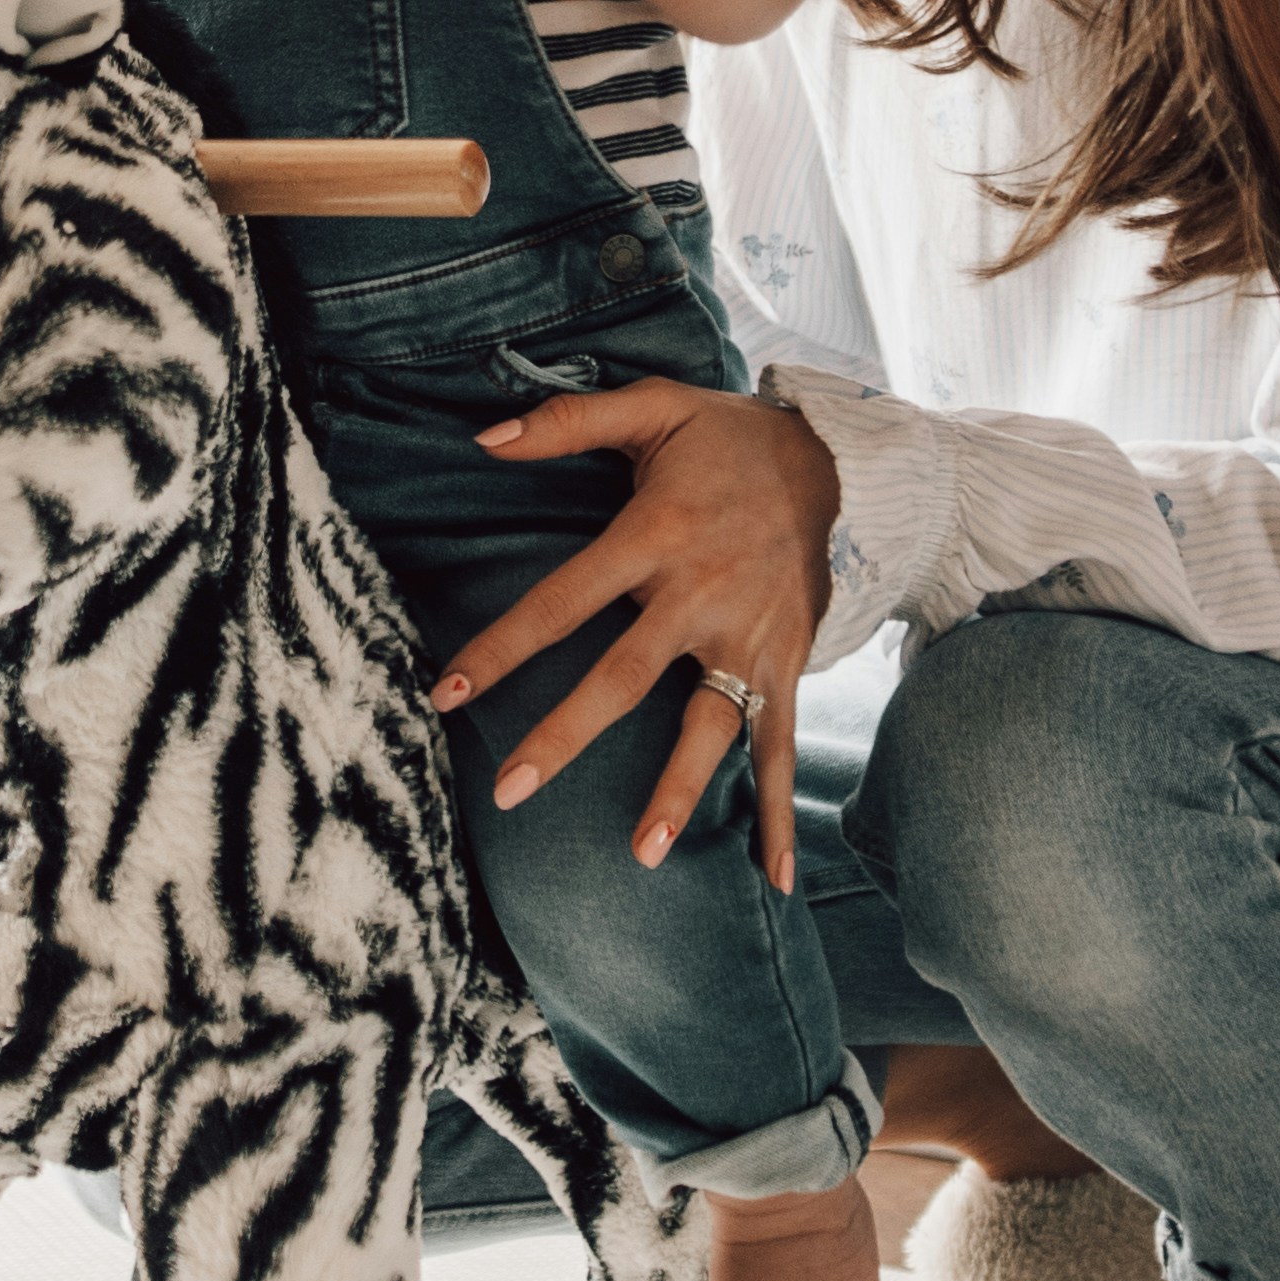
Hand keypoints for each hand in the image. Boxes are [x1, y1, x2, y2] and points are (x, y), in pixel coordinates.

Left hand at [426, 377, 842, 887]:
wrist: (833, 455)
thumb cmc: (723, 435)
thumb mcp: (651, 405)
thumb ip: (565, 422)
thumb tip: (481, 438)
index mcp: (655, 534)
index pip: (562, 600)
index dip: (503, 648)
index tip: (446, 693)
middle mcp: (700, 593)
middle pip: (622, 676)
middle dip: (563, 735)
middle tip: (507, 792)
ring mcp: (747, 634)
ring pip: (706, 723)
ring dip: (675, 790)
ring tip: (641, 854)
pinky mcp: (786, 659)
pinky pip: (778, 740)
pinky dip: (780, 808)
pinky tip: (775, 874)